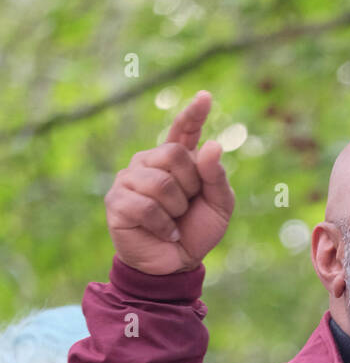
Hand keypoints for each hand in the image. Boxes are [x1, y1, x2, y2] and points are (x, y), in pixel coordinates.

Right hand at [104, 90, 234, 274]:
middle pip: (174, 154)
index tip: (206, 97)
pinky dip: (164, 226)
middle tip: (186, 207)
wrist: (176, 265)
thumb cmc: (195, 232)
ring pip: (160, 182)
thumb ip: (217, 177)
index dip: (193, 114)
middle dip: (190, 185)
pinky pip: (146, 206)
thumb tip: (211, 145)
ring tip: (174, 222)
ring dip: (176, 209)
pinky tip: (164, 233)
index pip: (183, 130)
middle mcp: (148, 162)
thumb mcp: (219, 207)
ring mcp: (129, 179)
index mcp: (175, 160)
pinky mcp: (117, 202)